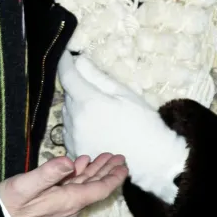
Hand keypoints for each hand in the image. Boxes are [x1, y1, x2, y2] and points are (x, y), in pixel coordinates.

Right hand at [0, 153, 126, 216]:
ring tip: (105, 158)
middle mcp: (69, 205)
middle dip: (108, 172)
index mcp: (68, 200)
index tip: (124, 166)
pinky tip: (81, 165)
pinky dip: (80, 175)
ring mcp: (62, 206)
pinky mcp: (53, 205)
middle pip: (95, 187)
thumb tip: (70, 162)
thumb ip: (49, 173)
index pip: (99, 189)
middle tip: (119, 157)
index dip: (114, 177)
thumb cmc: (8, 204)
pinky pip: (73, 189)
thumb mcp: (26, 185)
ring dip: (96, 171)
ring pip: (85, 187)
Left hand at [58, 51, 187, 204]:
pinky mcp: (75, 151)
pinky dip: (77, 126)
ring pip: (67, 113)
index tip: (65, 54)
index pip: (67, 76)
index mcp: (88, 102)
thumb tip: (79, 61)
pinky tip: (96, 129)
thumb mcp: (125, 95)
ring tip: (99, 114)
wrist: (151, 162)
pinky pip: (69, 131)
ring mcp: (73, 137)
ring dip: (77, 108)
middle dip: (76, 88)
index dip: (65, 62)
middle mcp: (75, 119)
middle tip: (94, 89)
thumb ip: (98, 77)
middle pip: (68, 95)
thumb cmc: (144, 124)